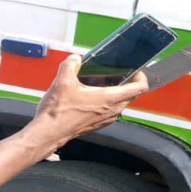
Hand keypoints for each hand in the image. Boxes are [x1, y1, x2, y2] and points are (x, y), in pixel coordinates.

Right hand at [29, 55, 149, 150]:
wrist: (48, 133)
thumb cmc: (58, 111)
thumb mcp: (63, 81)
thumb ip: (71, 65)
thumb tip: (76, 58)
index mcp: (110, 99)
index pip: (140, 88)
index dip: (142, 76)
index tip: (136, 69)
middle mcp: (113, 111)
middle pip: (132, 95)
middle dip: (127, 82)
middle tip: (115, 72)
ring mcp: (107, 119)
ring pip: (121, 103)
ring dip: (116, 92)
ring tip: (100, 82)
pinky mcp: (99, 124)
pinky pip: (111, 110)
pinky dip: (107, 101)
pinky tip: (91, 95)